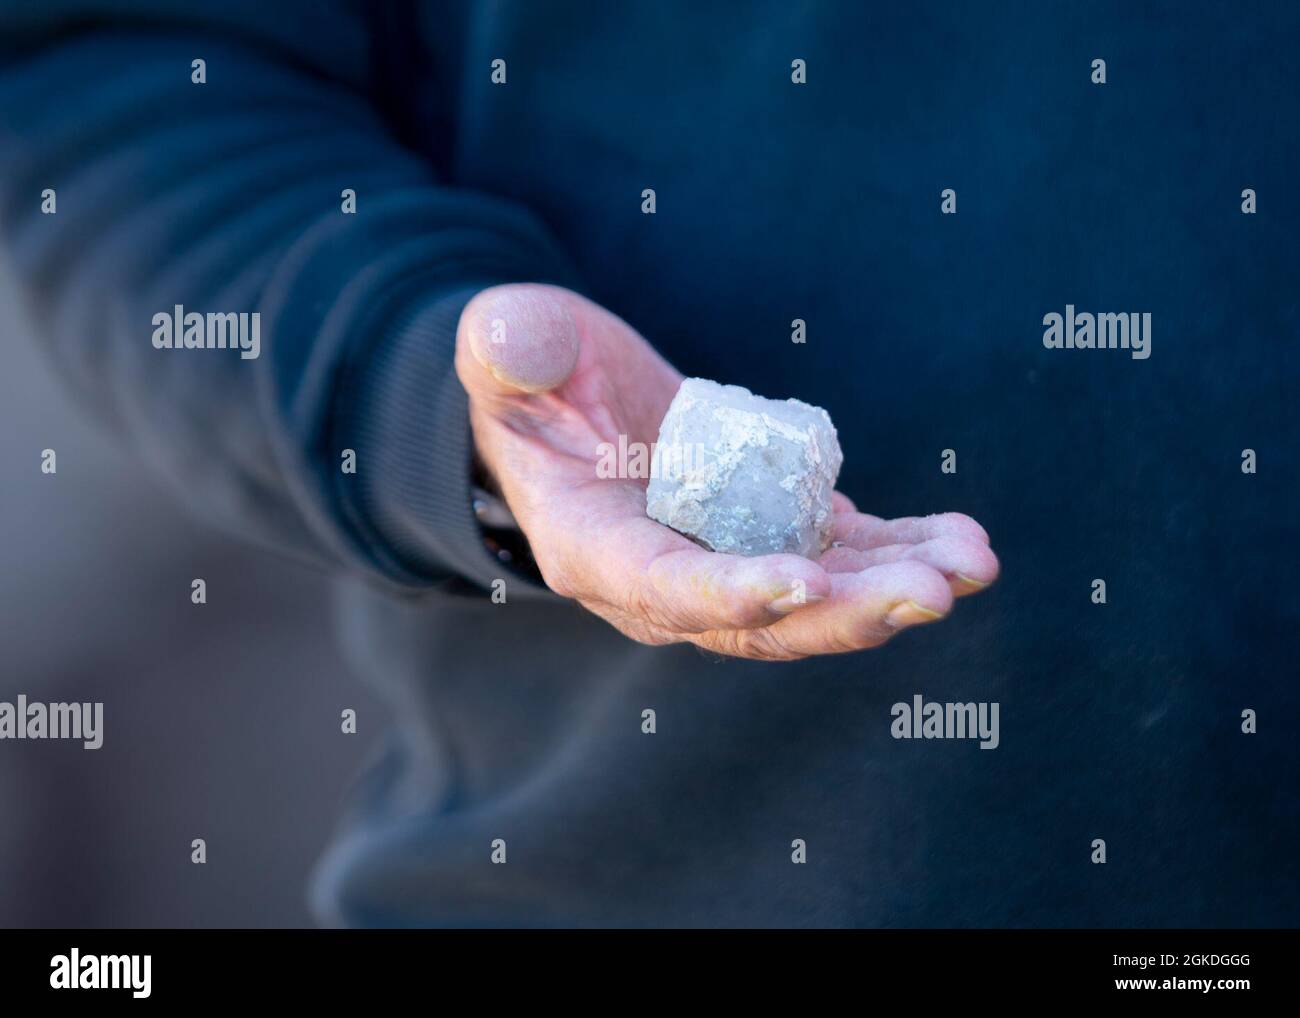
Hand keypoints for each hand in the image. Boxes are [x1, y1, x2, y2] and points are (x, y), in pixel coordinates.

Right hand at [455, 284, 998, 660]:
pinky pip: (842, 558)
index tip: (801, 580)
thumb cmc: (532, 378)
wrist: (576, 402)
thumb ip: (506, 347)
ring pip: (816, 599)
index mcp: (594, 547)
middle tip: (928, 593)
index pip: (661, 588)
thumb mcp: (504, 349)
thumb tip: (515, 342)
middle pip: (759, 619)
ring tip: (970, 564)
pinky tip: (964, 544)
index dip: (727, 592)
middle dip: (844, 613)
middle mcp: (667, 579)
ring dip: (893, 587)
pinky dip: (901, 552)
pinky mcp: (775, 532)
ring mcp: (728, 561)